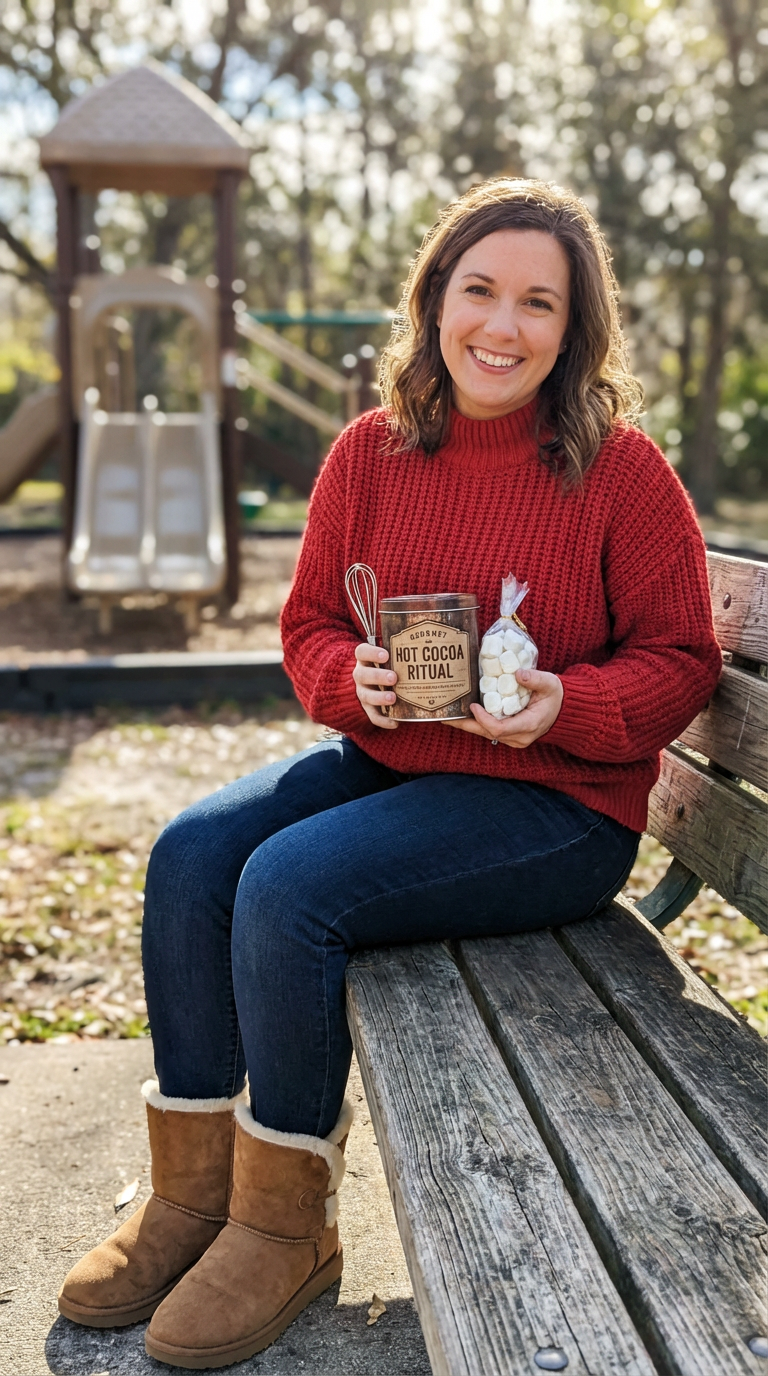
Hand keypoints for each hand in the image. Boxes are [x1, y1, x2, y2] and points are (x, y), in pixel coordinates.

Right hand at [353, 642, 398, 729]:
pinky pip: (372, 716)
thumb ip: (404, 646)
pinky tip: (396, 723)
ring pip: (366, 695)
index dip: (372, 653)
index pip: (362, 652)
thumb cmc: (390, 665)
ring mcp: (363, 692)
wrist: (372, 683)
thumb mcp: (392, 654)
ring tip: (393, 698)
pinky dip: (383, 720)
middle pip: (363, 674)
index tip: (386, 655)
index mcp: (366, 659)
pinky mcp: (367, 708)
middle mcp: (361, 674)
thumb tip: (432, 629)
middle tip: (394, 677)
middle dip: (378, 676)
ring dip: (379, 697)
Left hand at [443, 669, 562, 747]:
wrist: (563, 710)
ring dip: (468, 725)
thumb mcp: (550, 683)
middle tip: (446, 717)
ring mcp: (514, 738)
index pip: (500, 728)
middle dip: (466, 725)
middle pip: (487, 734)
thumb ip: (535, 679)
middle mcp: (519, 737)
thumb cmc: (556, 696)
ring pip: (486, 734)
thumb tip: (517, 674)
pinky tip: (462, 715)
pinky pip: (489, 731)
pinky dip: (476, 723)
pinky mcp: (509, 735)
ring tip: (448, 715)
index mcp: (528, 725)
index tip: (473, 705)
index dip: (483, 719)